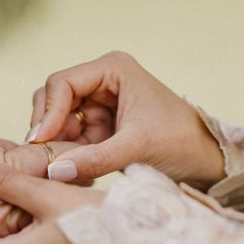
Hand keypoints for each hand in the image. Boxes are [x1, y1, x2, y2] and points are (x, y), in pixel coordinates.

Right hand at [26, 51, 224, 188]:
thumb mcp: (138, 148)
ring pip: (57, 122)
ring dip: (56, 145)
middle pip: (53, 100)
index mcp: (112, 70)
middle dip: (48, 129)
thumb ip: (95, 159)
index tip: (41, 141)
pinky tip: (73, 174)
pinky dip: (66, 156)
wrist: (203, 161)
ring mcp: (98, 107)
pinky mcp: (99, 130)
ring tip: (62, 169)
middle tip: (46, 158)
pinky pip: (69, 140)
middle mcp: (101, 83)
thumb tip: (54, 172)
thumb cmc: (181, 142)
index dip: (48, 112)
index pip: (62, 83)